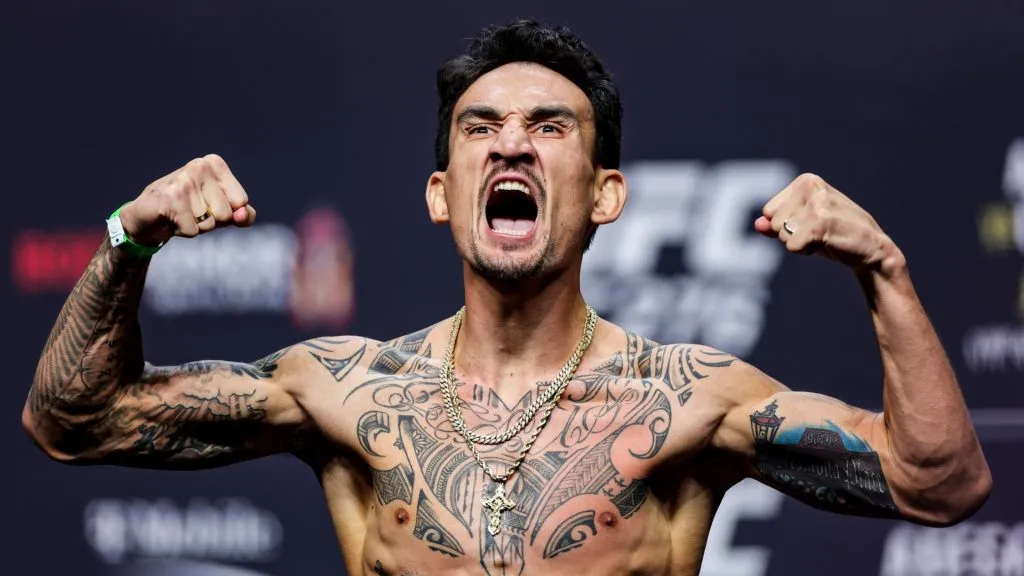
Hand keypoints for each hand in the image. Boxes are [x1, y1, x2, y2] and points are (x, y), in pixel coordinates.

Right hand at [119, 154, 256, 246]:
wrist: (146, 217)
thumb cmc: (188, 211)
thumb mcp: (221, 211)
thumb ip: (242, 214)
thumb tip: (243, 215)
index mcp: (214, 164)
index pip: (241, 201)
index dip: (227, 212)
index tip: (207, 205)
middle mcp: (199, 166)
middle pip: (226, 214)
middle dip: (211, 221)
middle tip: (190, 211)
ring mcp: (184, 180)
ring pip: (209, 223)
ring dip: (195, 226)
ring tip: (180, 214)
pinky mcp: (170, 199)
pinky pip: (193, 230)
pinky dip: (183, 231)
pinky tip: (170, 219)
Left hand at [754, 173, 900, 272]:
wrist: (871, 249)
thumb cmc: (835, 235)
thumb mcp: (802, 226)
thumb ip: (776, 223)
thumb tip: (758, 224)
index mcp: (806, 181)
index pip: (769, 211)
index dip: (786, 225)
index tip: (811, 224)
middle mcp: (811, 186)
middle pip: (774, 223)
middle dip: (792, 234)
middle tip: (819, 232)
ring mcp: (817, 203)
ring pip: (782, 234)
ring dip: (800, 243)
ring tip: (825, 236)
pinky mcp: (821, 222)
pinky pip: (792, 245)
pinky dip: (806, 251)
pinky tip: (828, 243)